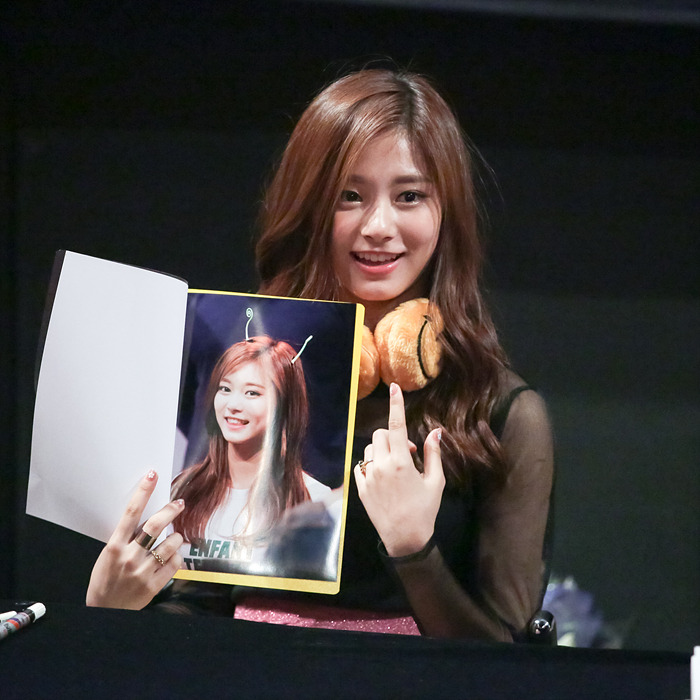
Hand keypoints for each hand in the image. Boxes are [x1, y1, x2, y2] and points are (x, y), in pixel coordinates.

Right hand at [86, 470, 184, 609]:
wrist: (104, 612)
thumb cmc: (106, 579)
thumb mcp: (108, 555)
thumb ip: (125, 538)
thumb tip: (147, 516)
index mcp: (114, 547)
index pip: (130, 513)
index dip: (142, 491)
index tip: (152, 475)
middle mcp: (128, 557)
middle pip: (155, 525)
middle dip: (170, 510)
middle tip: (179, 504)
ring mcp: (142, 571)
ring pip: (171, 544)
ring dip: (176, 538)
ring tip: (174, 539)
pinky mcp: (154, 585)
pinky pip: (175, 563)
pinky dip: (177, 557)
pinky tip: (172, 557)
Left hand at [354, 383, 444, 556]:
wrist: (405, 539)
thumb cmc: (424, 511)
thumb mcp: (436, 482)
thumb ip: (433, 454)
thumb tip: (435, 431)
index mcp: (401, 463)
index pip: (396, 426)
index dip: (396, 405)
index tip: (395, 388)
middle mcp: (381, 466)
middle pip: (380, 434)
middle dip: (392, 436)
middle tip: (407, 453)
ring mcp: (368, 477)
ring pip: (369, 449)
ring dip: (381, 450)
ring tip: (395, 467)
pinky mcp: (360, 488)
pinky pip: (360, 465)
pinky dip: (370, 465)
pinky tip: (382, 477)